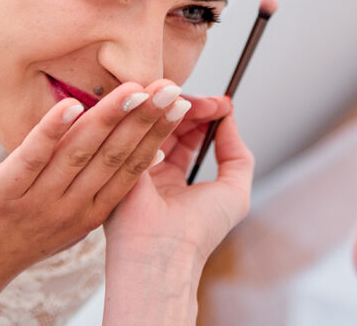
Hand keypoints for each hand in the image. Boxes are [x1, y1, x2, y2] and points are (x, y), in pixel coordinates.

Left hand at [0, 80, 191, 324]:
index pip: (134, 167)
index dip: (158, 133)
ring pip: (81, 153)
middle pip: (116, 156)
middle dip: (146, 119)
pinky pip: (33, 156)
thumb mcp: (70, 216)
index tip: (180, 103)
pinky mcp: (4, 192)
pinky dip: (53, 129)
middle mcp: (72, 208)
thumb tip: (132, 151)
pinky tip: (70, 105)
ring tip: (133, 89)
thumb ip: (98, 186)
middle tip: (171, 88)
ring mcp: (38, 201)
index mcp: (93, 211)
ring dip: (109, 118)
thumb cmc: (19, 233)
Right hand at [101, 113, 254, 324]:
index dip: (206, 115)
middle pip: (171, 121)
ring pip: (155, 118)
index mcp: (174, 179)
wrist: (162, 252)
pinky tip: (174, 106)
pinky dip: (156, 110)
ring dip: (178, 104)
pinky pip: (137, 124)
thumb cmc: (198, 232)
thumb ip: (237, 155)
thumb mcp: (234, 192)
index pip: (187, 134)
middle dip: (196, 107)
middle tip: (215, 104)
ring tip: (197, 103)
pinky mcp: (119, 156)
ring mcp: (134, 161)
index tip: (224, 105)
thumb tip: (229, 119)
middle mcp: (152, 169)